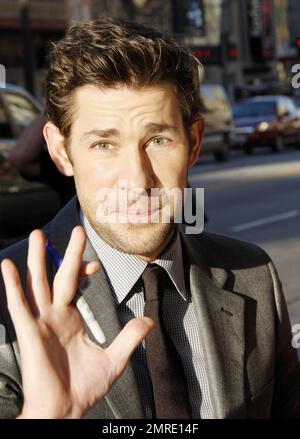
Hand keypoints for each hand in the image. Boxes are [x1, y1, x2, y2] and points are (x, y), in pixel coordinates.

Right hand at [0, 226, 152, 418]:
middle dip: (66, 254)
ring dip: (38, 259)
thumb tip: (149, 321)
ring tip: (39, 234)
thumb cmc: (83, 388)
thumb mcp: (113, 359)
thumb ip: (129, 338)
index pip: (76, 285)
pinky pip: (18, 305)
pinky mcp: (29, 332)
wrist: (65, 411)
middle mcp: (55, 315)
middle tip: (76, 231)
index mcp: (71, 319)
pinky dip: (13, 284)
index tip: (95, 263)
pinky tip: (8, 265)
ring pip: (38, 283)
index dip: (84, 270)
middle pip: (59, 276)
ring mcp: (40, 321)